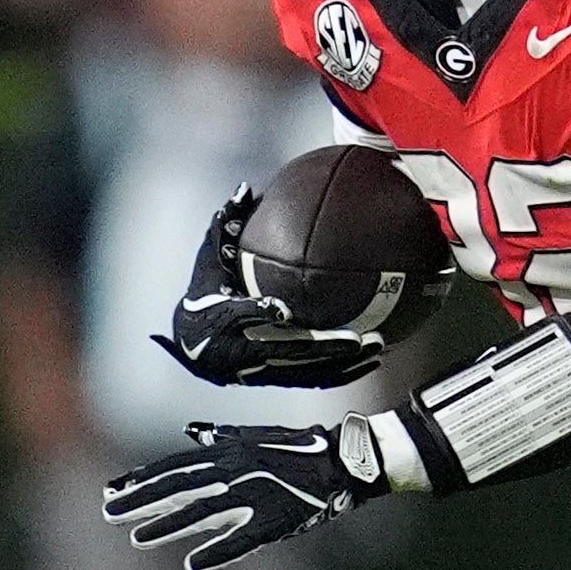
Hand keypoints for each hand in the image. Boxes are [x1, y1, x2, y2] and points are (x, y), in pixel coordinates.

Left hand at [102, 418, 387, 569]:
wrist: (345, 461)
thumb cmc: (300, 448)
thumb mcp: (256, 436)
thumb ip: (224, 438)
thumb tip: (197, 434)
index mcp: (228, 453)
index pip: (174, 467)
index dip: (141, 480)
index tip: (112, 491)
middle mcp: (234, 472)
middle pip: (178, 488)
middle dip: (140, 502)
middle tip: (108, 513)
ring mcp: (254, 496)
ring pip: (202, 513)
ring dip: (167, 526)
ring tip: (137, 539)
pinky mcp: (275, 521)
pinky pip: (242, 540)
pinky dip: (218, 552)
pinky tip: (193, 565)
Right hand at [154, 186, 386, 387]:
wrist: (193, 343)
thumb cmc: (204, 297)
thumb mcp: (210, 260)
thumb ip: (226, 227)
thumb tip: (244, 191)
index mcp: (223, 322)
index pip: (241, 318)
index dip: (261, 315)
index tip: (283, 309)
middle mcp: (244, 352)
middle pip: (288, 353)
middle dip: (323, 348)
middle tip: (357, 338)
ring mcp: (265, 370)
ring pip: (308, 371)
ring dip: (343, 364)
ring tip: (377, 348)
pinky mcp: (280, 378)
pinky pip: (315, 378)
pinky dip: (344, 371)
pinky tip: (372, 360)